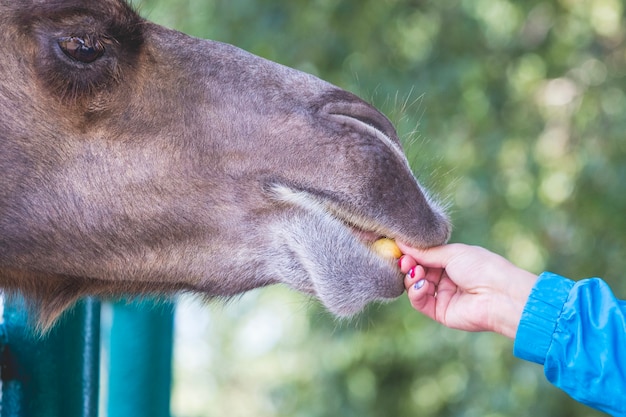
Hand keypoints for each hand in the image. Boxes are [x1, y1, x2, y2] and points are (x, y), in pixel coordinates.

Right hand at [397, 243, 537, 338]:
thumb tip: (401, 243)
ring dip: (411, 278)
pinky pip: (420, 302)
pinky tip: (421, 285)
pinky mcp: (440, 312)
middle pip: (417, 271)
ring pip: (415, 287)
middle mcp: (446, 279)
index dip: (411, 253)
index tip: (398, 247)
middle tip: (404, 261)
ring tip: (415, 272)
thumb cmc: (482, 268)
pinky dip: (415, 293)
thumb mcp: (452, 253)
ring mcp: (443, 296)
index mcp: (452, 262)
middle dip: (408, 265)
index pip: (424, 257)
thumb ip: (425, 252)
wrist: (499, 294)